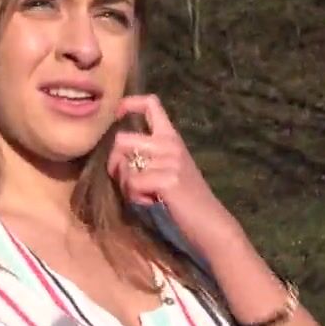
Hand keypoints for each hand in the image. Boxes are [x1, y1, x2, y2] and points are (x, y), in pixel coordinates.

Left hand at [106, 94, 240, 253]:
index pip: (152, 104)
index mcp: (172, 137)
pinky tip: (151, 203)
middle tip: (126, 182)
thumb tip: (116, 153)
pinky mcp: (167, 179)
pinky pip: (132, 184)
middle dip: (115, 163)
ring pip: (123, 166)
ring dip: (126, 186)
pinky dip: (134, 198)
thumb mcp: (170, 169)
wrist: (210, 222)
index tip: (117, 114)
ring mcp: (170, 160)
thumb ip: (149, 155)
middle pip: (122, 139)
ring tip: (143, 196)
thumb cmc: (186, 200)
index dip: (129, 103)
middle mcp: (170, 143)